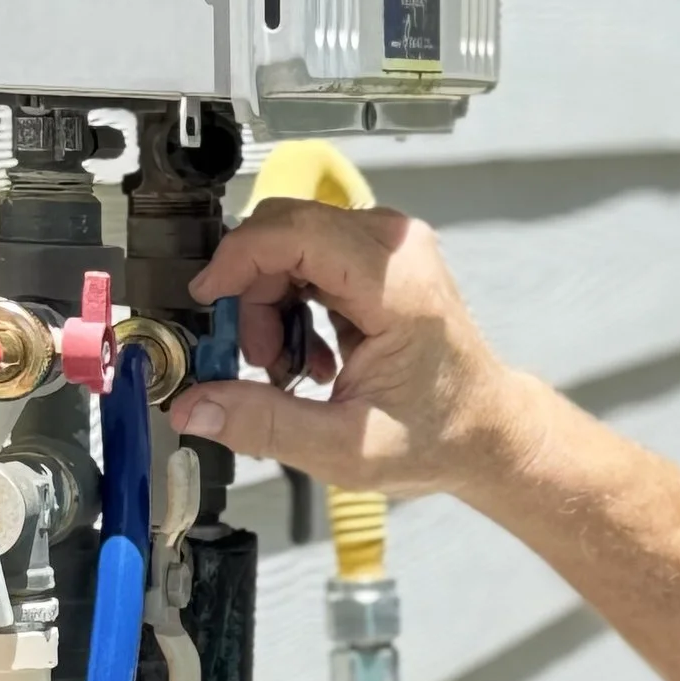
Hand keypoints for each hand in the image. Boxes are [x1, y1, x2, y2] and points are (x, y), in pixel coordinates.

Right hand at [174, 198, 524, 496]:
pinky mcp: (380, 256)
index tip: (208, 301)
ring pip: (289, 244)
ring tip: (290, 367)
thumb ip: (264, 425)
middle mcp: (397, 248)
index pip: (294, 233)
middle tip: (258, 359)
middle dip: (251, 294)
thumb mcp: (344, 447)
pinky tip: (310, 353)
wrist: (485, 430)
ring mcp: (391, 246)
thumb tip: (194, 408)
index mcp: (398, 285)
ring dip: (269, 304)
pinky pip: (307, 258)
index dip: (237, 261)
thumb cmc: (439, 435)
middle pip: (283, 232)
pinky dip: (291, 303)